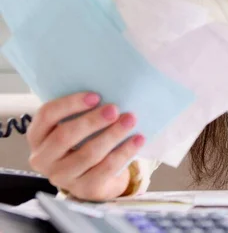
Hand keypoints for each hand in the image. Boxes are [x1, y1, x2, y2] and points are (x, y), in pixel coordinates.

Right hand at [27, 92, 144, 200]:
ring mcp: (62, 177)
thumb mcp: (78, 124)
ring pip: (88, 154)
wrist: (98, 174)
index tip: (96, 96)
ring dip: (112, 135)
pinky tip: (138, 139)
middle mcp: (44, 159)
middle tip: (114, 109)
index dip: (70, 104)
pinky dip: (124, 151)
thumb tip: (109, 90)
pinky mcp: (84, 189)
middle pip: (64, 137)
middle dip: (92, 121)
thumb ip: (84, 110)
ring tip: (131, 120)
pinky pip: (106, 169)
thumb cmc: (85, 140)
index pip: (47, 115)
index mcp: (38, 136)